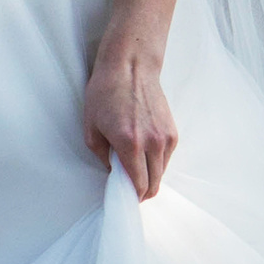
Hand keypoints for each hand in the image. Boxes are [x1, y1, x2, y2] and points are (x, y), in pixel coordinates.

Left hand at [83, 41, 177, 200]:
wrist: (130, 66)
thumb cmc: (106, 92)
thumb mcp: (91, 125)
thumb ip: (101, 155)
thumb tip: (113, 170)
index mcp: (129, 143)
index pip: (138, 185)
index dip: (131, 196)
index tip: (125, 198)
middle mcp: (151, 143)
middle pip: (154, 184)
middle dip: (142, 192)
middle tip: (130, 190)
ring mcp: (165, 137)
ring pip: (161, 172)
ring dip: (150, 177)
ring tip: (136, 169)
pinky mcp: (172, 131)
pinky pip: (166, 158)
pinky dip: (157, 162)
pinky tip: (144, 153)